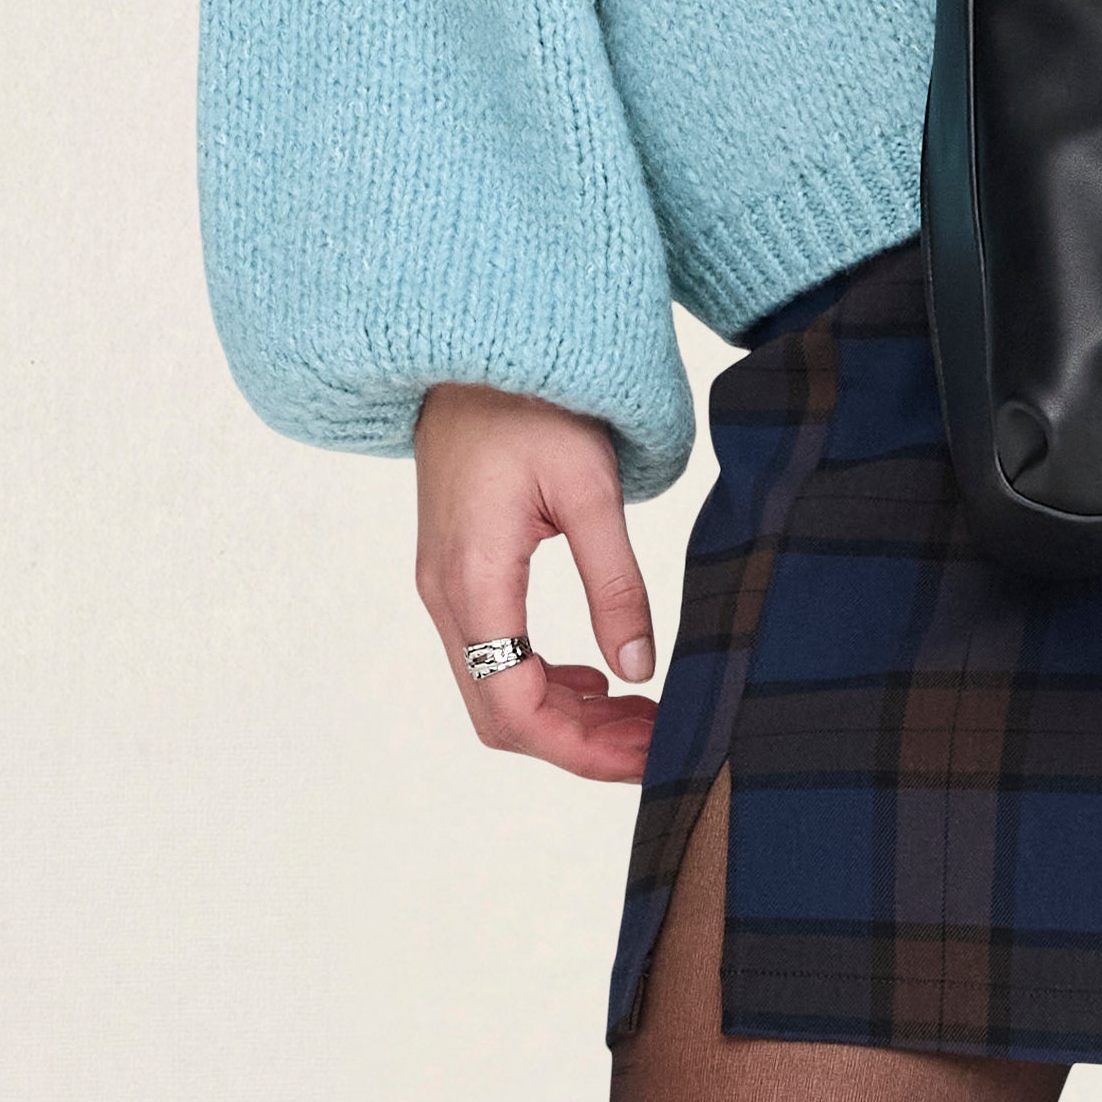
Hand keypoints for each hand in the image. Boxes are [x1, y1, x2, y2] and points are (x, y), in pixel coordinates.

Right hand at [414, 383, 662, 778]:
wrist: (472, 347)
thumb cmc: (530, 399)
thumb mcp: (590, 487)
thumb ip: (616, 583)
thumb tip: (639, 670)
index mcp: (475, 579)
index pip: (517, 705)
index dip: (583, 748)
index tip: (651, 753)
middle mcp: (446, 595)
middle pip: (501, 715)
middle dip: (579, 744)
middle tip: (657, 742)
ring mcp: (444, 586)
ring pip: (494, 690)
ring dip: (565, 717)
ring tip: (640, 717)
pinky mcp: (456, 572)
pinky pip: (491, 655)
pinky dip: (544, 682)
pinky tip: (599, 679)